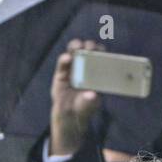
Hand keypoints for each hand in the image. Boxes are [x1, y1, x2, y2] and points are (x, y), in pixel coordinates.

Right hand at [50, 39, 104, 156]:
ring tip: (77, 47)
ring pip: (74, 52)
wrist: (70, 115)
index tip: (100, 51)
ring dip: (76, 46)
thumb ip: (90, 101)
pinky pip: (62, 63)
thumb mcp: (89, 106)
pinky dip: (64, 60)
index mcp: (97, 70)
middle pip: (88, 50)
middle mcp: (85, 66)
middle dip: (89, 46)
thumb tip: (91, 95)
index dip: (100, 51)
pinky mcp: (61, 73)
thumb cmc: (84, 108)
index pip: (100, 55)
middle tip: (89, 48)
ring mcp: (72, 68)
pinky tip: (66, 58)